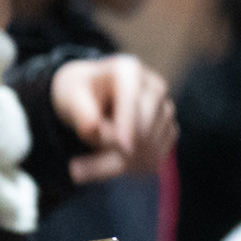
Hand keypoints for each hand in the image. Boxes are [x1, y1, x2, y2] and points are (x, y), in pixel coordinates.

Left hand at [50, 54, 177, 183]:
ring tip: (85, 165)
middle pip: (143, 130)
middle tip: (74, 170)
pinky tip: (107, 162)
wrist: (94, 95)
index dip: (129, 125)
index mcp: (129, 70)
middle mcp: (155, 88)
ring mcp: (166, 111)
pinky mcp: (169, 132)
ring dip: (115, 165)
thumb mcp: (71, 97)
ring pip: (148, 151)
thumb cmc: (81, 93)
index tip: (125, 149)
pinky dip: (129, 169)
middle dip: (112, 153)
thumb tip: (93, 129)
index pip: (132, 100)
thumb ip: (80, 112)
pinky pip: (153, 160)